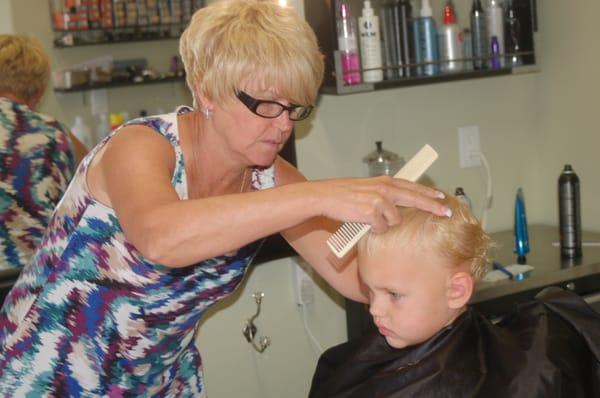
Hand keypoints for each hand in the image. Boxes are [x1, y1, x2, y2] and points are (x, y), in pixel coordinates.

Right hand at [311, 176, 449, 232]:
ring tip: (368, 219)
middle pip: (415, 199)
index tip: (442, 197)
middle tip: (447, 211)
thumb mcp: (367, 188)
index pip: (412, 187)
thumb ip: (384, 194)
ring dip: (385, 224)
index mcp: (385, 182)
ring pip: (395, 220)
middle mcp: (385, 189)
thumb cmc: (343, 195)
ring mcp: (379, 201)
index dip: (428, 193)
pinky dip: (373, 229)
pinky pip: (381, 229)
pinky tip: (362, 223)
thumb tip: (397, 205)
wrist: (325, 197)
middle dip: (433, 206)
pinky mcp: (371, 213)